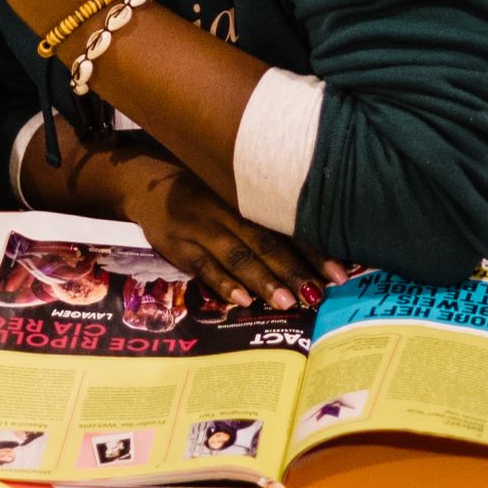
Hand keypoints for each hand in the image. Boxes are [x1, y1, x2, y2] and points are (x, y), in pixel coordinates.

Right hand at [106, 151, 323, 311]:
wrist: (147, 183)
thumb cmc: (206, 192)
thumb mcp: (236, 191)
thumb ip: (269, 215)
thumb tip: (317, 251)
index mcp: (248, 194)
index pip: (287, 224)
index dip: (314, 250)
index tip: (339, 273)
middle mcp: (226, 208)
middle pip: (266, 241)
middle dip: (294, 270)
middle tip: (318, 294)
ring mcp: (200, 227)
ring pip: (237, 256)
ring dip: (264, 281)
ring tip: (288, 303)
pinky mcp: (176, 245)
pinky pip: (202, 267)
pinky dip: (223, 284)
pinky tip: (242, 300)